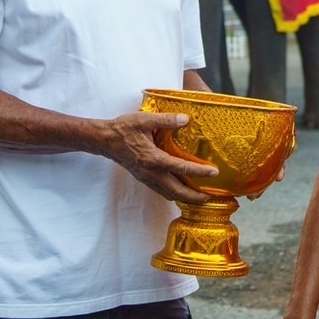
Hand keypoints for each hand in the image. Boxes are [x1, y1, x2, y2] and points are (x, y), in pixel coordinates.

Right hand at [103, 112, 219, 205]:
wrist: (104, 140)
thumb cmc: (123, 129)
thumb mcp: (144, 120)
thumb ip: (166, 120)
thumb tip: (186, 119)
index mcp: (152, 158)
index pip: (181, 167)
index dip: (199, 171)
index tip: (214, 172)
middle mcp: (150, 173)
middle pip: (177, 191)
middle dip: (195, 197)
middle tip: (210, 198)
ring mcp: (146, 178)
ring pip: (169, 194)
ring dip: (185, 198)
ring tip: (199, 198)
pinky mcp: (143, 178)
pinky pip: (161, 191)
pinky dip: (174, 194)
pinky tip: (181, 191)